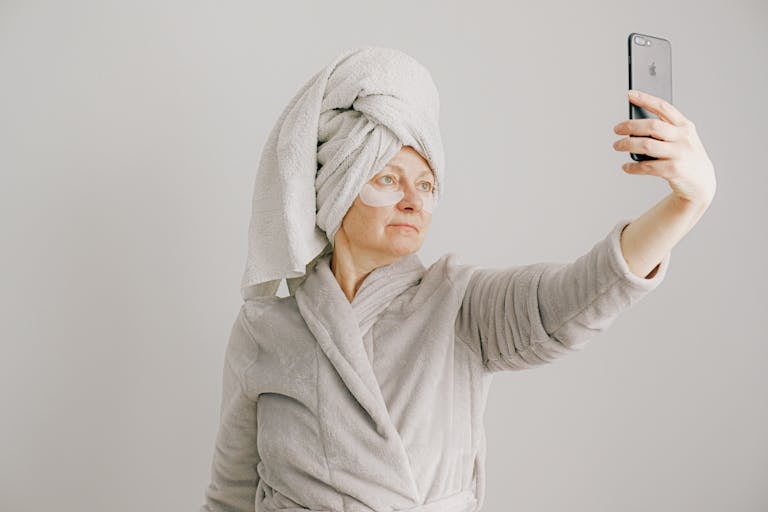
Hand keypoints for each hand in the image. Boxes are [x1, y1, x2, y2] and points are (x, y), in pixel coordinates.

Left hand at [612, 89, 716, 205]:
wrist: (701, 182)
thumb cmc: (685, 156)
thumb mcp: (681, 139)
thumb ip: (664, 130)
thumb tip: (633, 126)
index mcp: (685, 126)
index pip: (664, 107)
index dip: (646, 99)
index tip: (630, 94)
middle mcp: (684, 137)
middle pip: (652, 126)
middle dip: (630, 126)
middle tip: (616, 129)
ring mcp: (679, 154)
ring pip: (647, 145)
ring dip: (627, 145)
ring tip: (617, 145)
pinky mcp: (674, 170)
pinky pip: (647, 166)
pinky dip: (633, 167)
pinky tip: (626, 166)